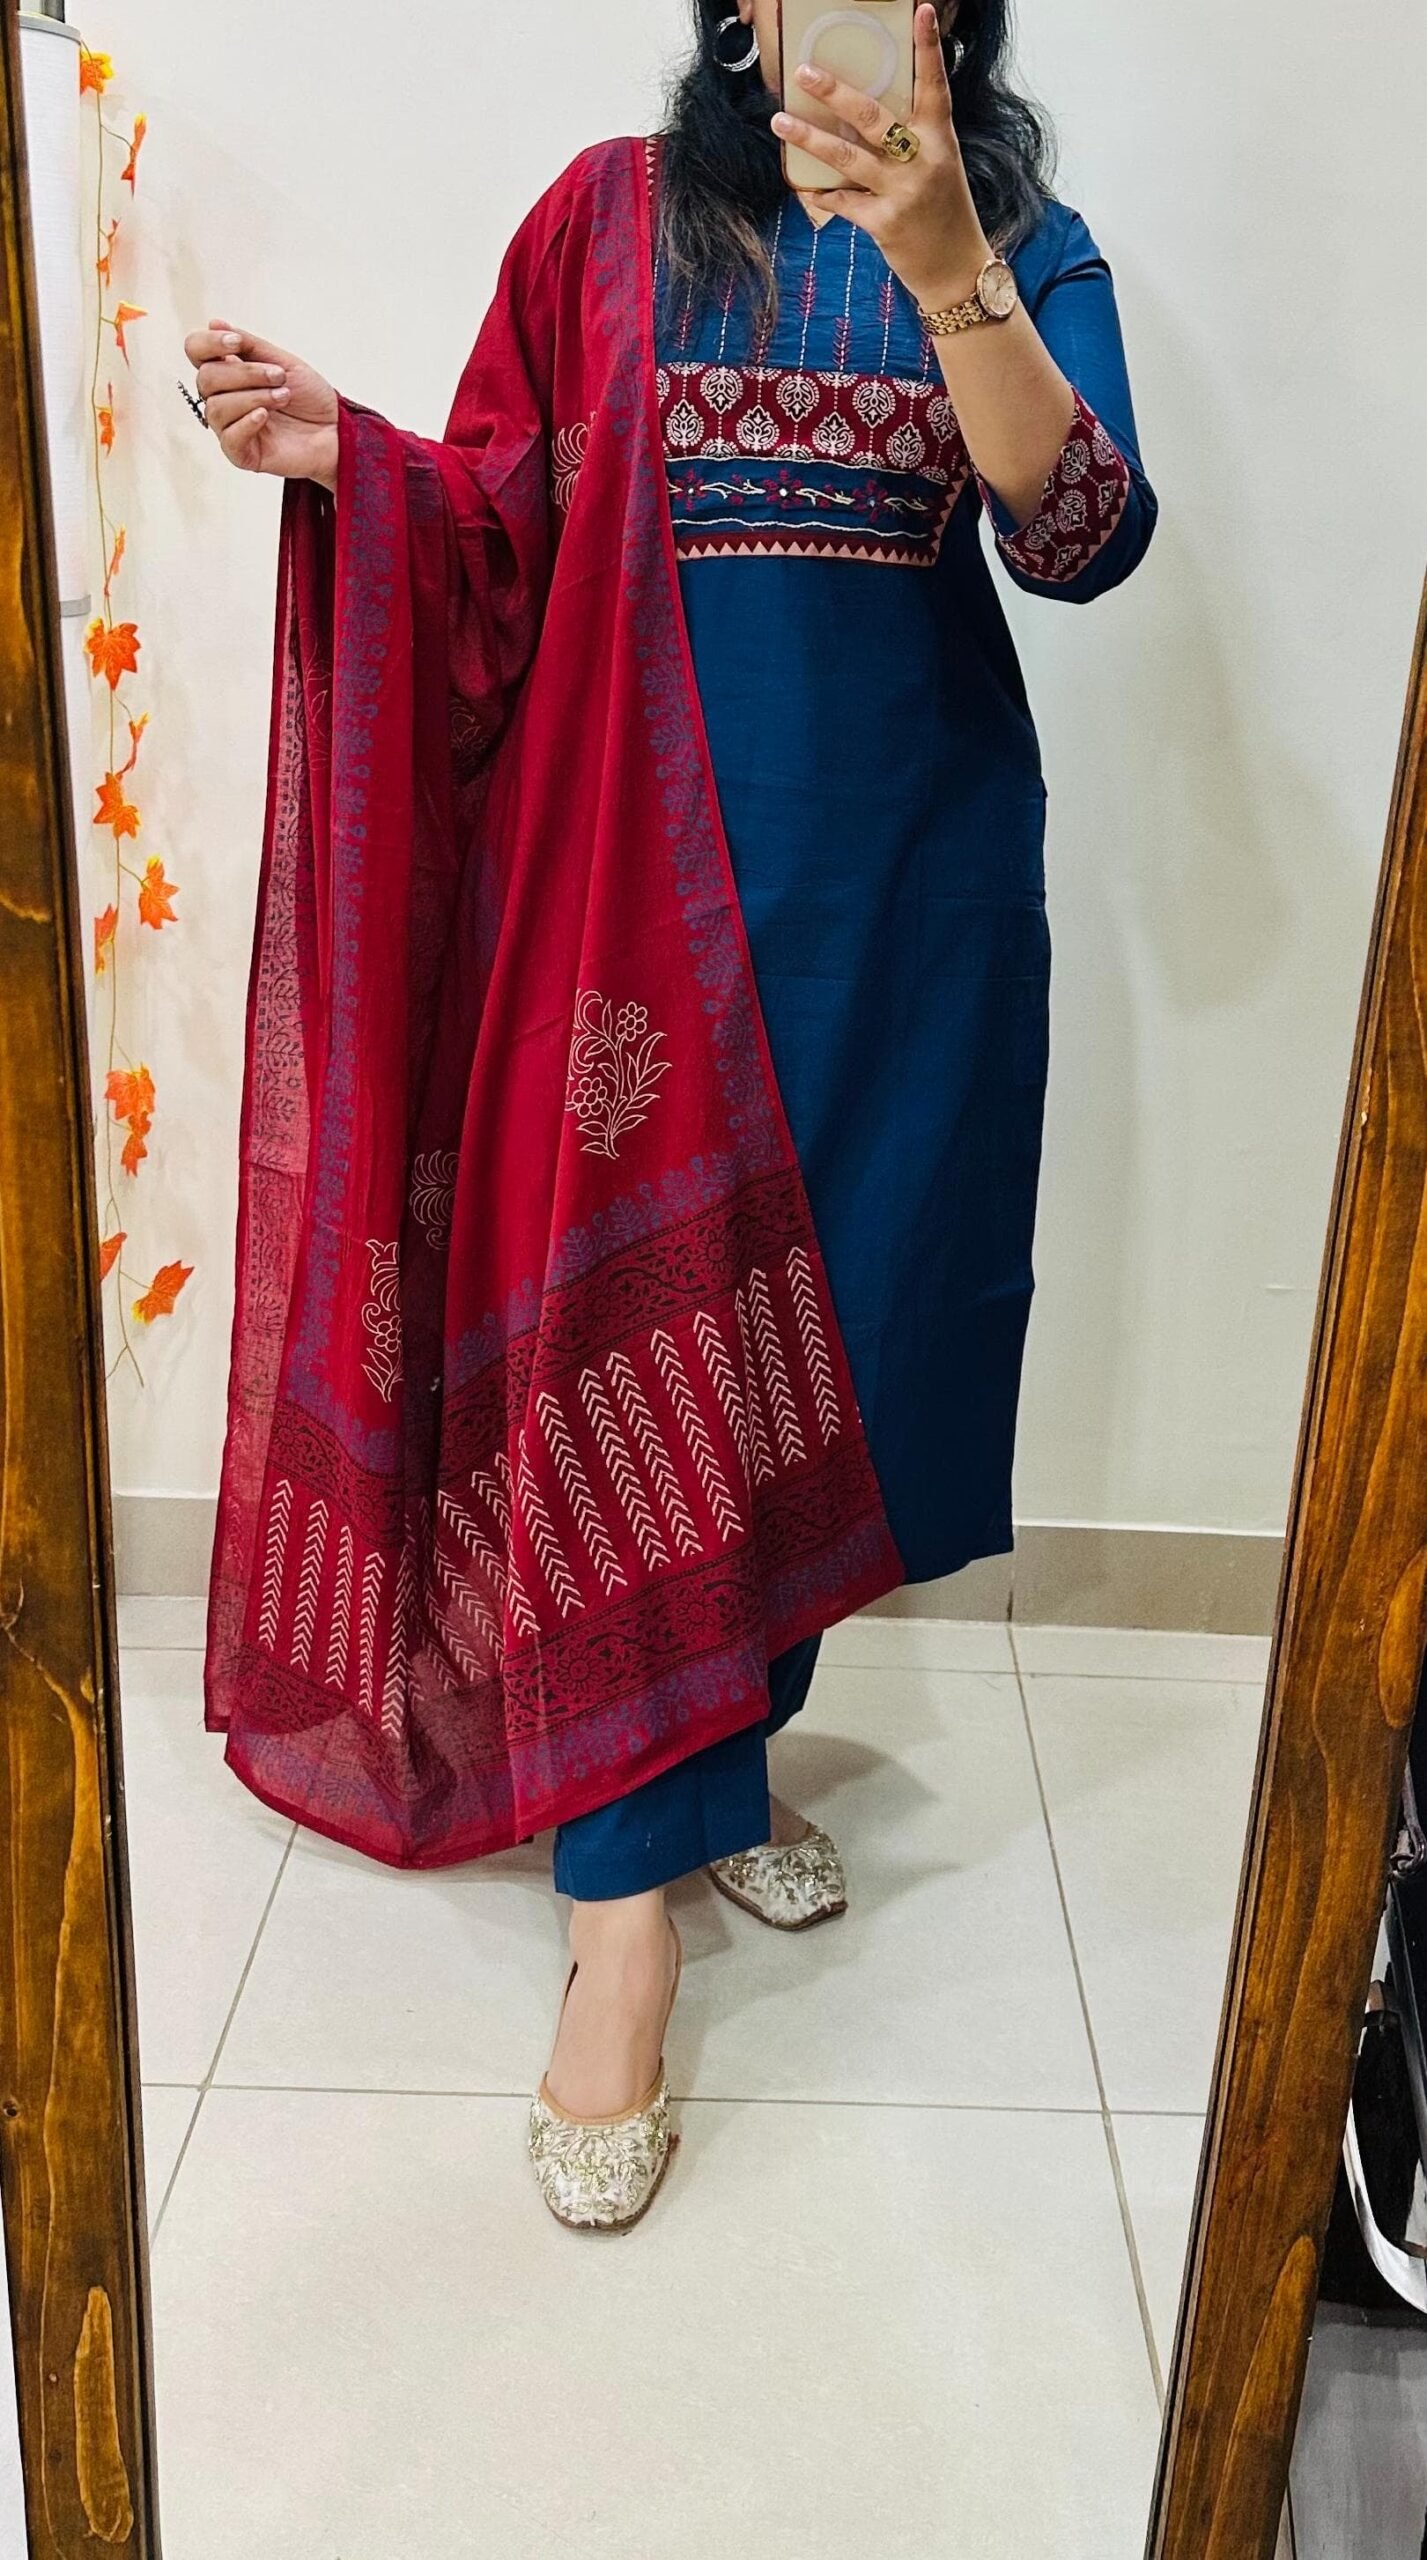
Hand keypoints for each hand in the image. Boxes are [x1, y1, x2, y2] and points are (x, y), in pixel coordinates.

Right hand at [182, 319, 339, 489]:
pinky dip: (247, 422)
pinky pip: (228, 437)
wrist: (336, 431)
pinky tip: (266, 415)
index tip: (238, 343)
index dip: (209, 344)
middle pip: (206, 379)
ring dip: (253, 396)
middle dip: (244, 373)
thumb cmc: (311, 397)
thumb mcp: (282, 362)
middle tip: (279, 377)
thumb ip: (248, 345)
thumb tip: (213, 322)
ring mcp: (230, 427)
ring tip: (283, 397)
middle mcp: (224, 398)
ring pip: (216, 407)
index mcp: (229, 372)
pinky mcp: (242, 454)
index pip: (196, 351)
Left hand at [770, 0, 989, 310]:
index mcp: (940, 139)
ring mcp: (904, 192)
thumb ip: (911, 139)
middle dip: (836, 93)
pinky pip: (844, 202)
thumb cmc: (944, 212)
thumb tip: (862, 114)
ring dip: (809, 139)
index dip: (928, 48)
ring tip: (779, 122)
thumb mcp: (939, 166)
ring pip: (847, 157)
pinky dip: (824, 194)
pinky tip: (805, 186)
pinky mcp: (886, 223)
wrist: (957, 271)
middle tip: (804, 72)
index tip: (921, 10)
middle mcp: (924, 161)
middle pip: (873, 117)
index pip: (934, 85)